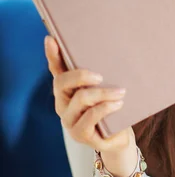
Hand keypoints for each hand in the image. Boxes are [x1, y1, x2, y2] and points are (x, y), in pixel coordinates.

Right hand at [44, 35, 135, 153]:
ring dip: (103, 93)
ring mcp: (69, 120)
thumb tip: (110, 48)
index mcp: (66, 90)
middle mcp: (62, 104)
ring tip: (121, 92)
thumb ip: (102, 74)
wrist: (118, 138)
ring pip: (80, 99)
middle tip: (101, 77)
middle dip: (80, 76)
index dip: (52, 56)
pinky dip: (105, 108)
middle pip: (61, 83)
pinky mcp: (79, 134)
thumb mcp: (106, 89)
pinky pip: (90, 116)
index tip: (51, 39)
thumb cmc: (111, 109)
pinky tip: (118, 104)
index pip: (56, 70)